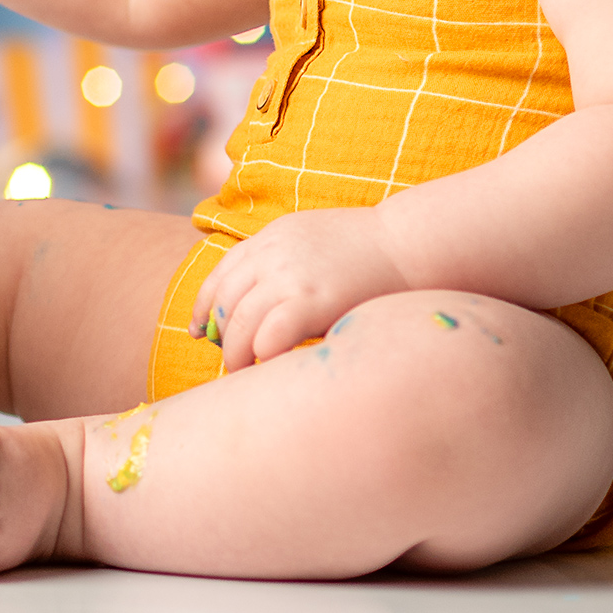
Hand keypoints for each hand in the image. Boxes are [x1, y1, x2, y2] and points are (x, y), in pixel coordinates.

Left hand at [190, 208, 409, 372]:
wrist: (410, 243)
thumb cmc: (370, 251)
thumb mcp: (313, 239)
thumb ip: (283, 260)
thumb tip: (261, 299)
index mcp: (270, 238)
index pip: (220, 274)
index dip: (204, 307)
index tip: (201, 332)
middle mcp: (271, 255)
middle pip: (223, 301)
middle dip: (219, 336)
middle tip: (226, 361)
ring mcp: (289, 277)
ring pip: (237, 323)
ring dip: (235, 355)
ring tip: (242, 374)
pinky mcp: (311, 301)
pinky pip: (268, 336)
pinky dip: (261, 356)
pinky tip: (268, 369)